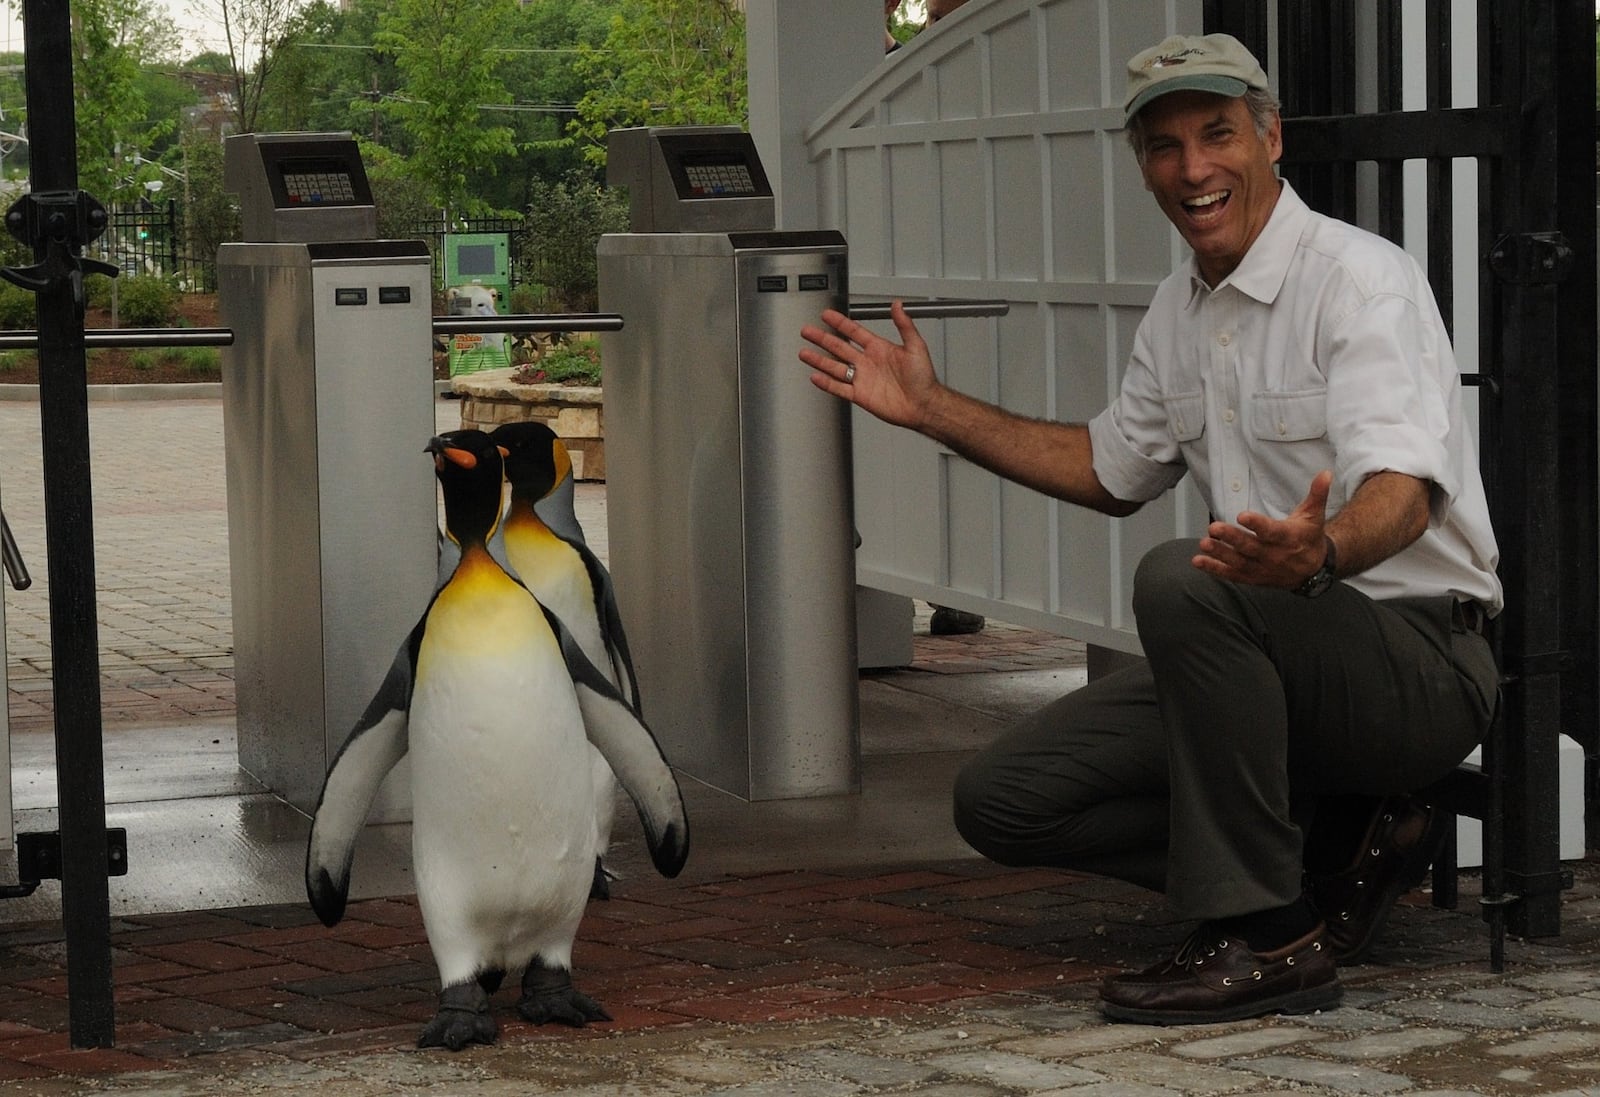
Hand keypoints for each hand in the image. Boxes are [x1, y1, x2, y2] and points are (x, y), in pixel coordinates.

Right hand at [799, 300, 941, 430]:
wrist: (924, 404)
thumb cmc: (924, 378)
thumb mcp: (916, 346)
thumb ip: (905, 325)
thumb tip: (898, 305)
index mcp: (879, 348)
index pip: (854, 331)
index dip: (840, 323)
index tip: (827, 315)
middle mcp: (868, 362)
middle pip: (839, 347)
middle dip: (822, 338)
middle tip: (807, 331)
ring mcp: (863, 379)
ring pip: (835, 367)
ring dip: (819, 360)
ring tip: (804, 353)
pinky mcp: (860, 395)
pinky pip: (839, 388)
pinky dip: (826, 383)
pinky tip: (816, 377)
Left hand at [1192, 470, 1333, 587]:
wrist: (1313, 571)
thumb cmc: (1309, 537)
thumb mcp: (1314, 515)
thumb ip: (1317, 493)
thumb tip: (1325, 472)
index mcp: (1289, 538)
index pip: (1271, 531)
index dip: (1257, 524)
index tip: (1241, 516)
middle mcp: (1275, 555)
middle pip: (1251, 547)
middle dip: (1232, 538)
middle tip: (1214, 528)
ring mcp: (1263, 568)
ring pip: (1239, 562)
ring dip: (1220, 554)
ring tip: (1203, 544)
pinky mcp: (1253, 577)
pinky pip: (1233, 574)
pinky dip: (1215, 569)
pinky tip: (1198, 561)